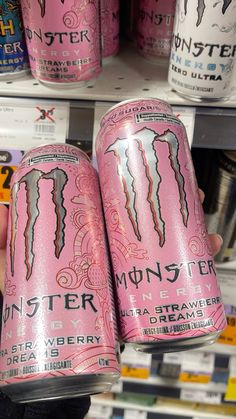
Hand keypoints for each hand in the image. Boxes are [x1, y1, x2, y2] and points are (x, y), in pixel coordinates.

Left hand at [0, 191, 222, 292]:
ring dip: (193, 240)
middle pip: (149, 223)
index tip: (162, 174)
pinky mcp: (132, 305)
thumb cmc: (22, 301)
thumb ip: (2, 239)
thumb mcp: (10, 265)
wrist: (40, 344)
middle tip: (197, 199)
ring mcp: (123, 278)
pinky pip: (165, 285)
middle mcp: (110, 253)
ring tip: (209, 237)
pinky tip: (207, 267)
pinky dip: (192, 276)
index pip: (117, 205)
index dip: (143, 186)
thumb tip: (4, 211)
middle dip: (179, 208)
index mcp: (87, 238)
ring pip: (165, 251)